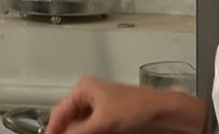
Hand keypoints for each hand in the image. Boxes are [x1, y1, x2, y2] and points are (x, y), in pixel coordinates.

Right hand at [45, 77, 197, 133]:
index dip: (52, 129)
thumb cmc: (139, 107)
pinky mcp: (111, 123)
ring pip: (82, 129)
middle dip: (67, 133)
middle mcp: (91, 98)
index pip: (59, 112)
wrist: (166, 115)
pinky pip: (93, 132)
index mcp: (84, 89)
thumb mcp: (102, 123)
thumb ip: (77, 133)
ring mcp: (101, 111)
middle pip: (70, 122)